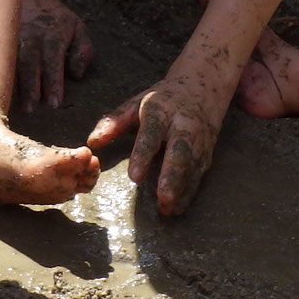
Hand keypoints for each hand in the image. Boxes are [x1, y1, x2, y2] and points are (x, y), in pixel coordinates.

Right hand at [17, 0, 93, 110]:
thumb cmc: (56, 19)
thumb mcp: (78, 28)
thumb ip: (83, 51)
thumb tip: (77, 74)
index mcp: (52, 35)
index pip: (53, 59)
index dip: (53, 81)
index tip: (54, 102)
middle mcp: (31, 37)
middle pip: (29, 62)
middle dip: (30, 86)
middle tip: (31, 108)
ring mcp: (11, 38)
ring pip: (10, 61)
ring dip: (11, 83)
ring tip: (11, 104)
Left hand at [88, 68, 232, 216]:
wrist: (202, 90)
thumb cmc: (161, 100)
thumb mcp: (136, 104)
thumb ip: (113, 123)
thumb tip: (92, 142)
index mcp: (161, 111)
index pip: (152, 133)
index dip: (144, 155)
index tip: (135, 177)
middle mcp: (183, 126)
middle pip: (180, 152)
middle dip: (172, 175)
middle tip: (163, 197)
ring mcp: (198, 141)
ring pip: (192, 166)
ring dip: (181, 189)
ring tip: (168, 209)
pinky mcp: (206, 153)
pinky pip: (199, 174)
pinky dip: (189, 192)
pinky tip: (177, 208)